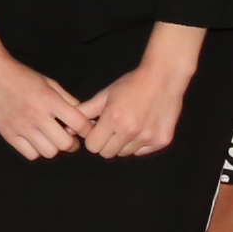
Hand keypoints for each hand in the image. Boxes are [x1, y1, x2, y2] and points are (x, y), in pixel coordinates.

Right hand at [0, 39, 86, 161]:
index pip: (78, 123)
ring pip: (49, 152)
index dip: (86, 129)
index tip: (83, 129)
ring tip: (49, 138)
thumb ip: (67, 99)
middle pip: (65, 144)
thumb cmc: (20, 75)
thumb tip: (83, 117)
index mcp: (49, 99)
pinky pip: (30, 154)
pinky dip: (36, 150)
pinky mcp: (8, 134)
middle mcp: (37, 115)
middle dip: (70, 142)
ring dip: (53, 147)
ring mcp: (21, 127)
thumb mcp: (48, 82)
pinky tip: (34, 140)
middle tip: (65, 136)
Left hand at [78, 50, 195, 158]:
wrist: (164, 77)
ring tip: (129, 125)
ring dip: (122, 144)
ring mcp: (147, 138)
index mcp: (113, 119)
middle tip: (112, 129)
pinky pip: (141, 152)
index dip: (93, 138)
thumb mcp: (105, 95)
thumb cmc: (131, 84)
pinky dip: (139, 144)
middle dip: (105, 143)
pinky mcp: (161, 141)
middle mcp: (130, 131)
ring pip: (124, 153)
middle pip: (107, 154)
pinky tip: (143, 127)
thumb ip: (85, 112)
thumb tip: (68, 129)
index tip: (98, 129)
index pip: (92, 146)